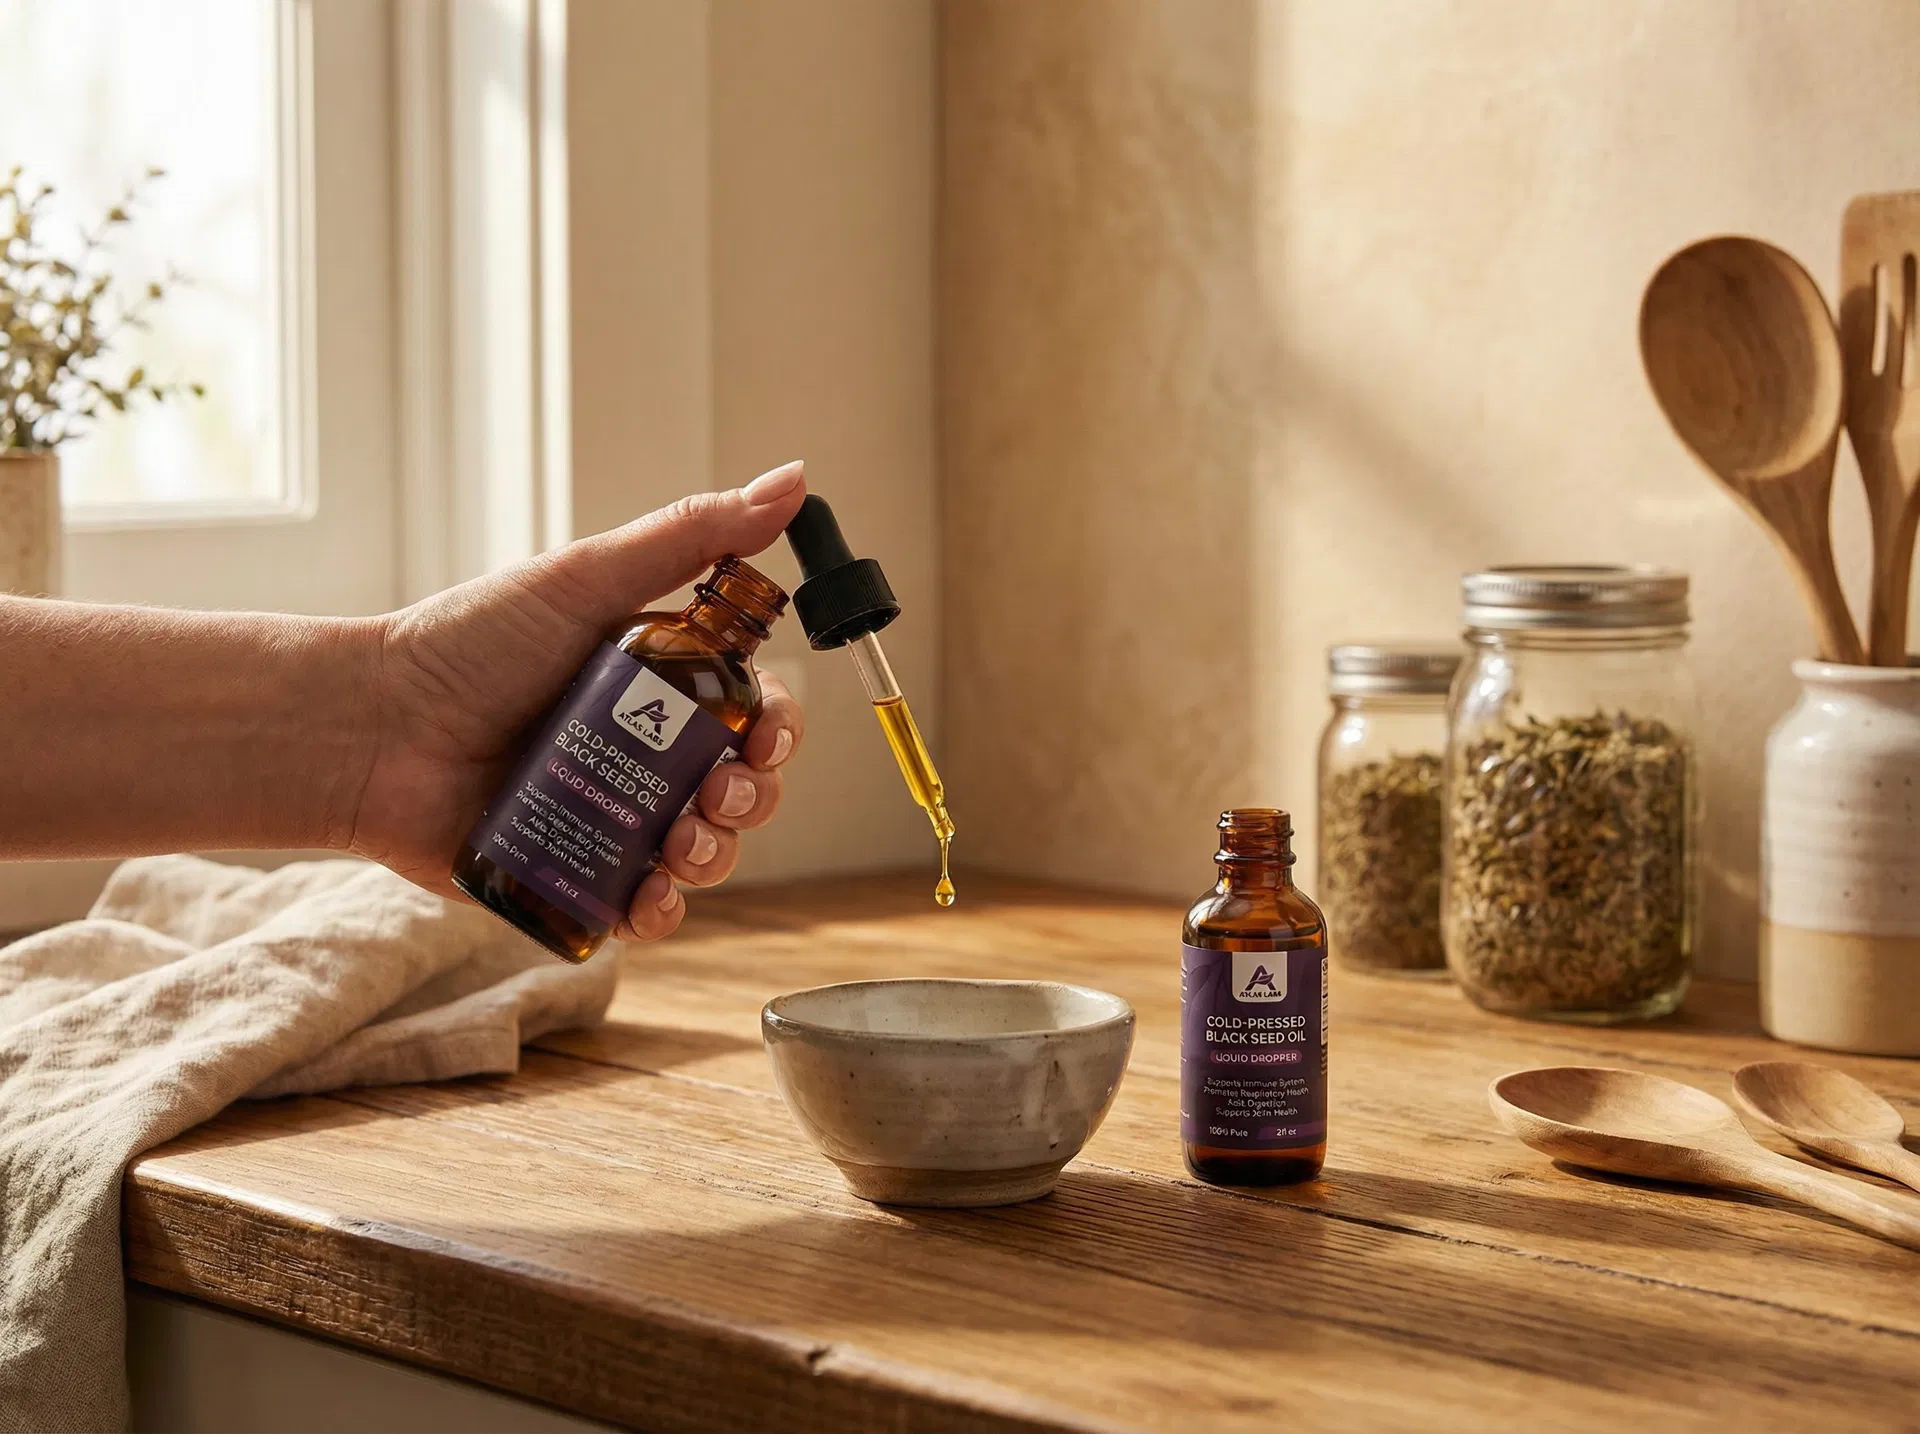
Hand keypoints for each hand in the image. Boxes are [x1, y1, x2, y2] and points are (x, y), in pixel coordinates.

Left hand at [350, 462, 808, 939]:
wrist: (370, 731)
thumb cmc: (465, 647)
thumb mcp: (586, 579)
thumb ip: (692, 536)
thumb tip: (793, 481)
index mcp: (657, 686)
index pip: (752, 712)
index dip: (776, 728)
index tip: (765, 733)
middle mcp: (643, 754)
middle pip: (742, 787)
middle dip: (753, 797)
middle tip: (721, 791)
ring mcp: (612, 820)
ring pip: (705, 853)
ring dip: (717, 854)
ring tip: (681, 842)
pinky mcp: (574, 879)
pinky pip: (643, 910)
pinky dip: (662, 911)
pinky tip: (651, 897)